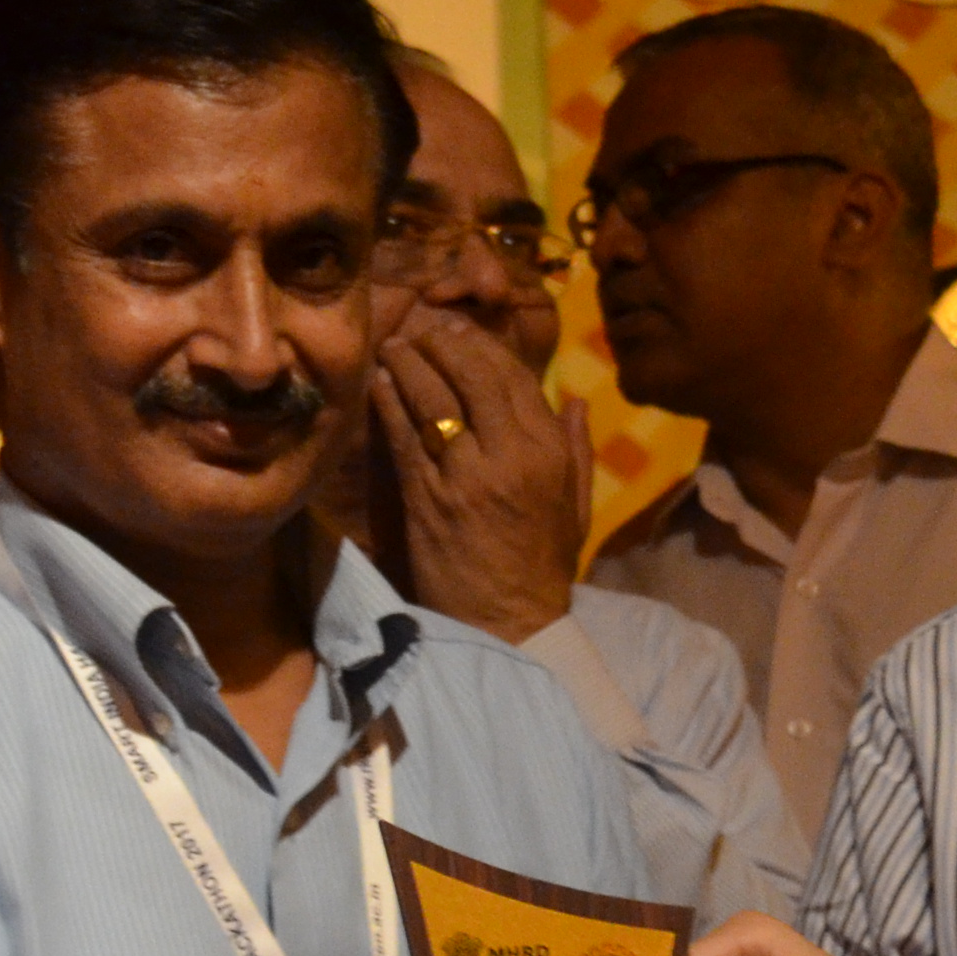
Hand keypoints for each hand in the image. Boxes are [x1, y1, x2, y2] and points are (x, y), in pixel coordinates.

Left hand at [371, 315, 591, 641]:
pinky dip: (388, 403)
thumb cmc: (543, 566)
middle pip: (472, 377)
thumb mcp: (576, 506)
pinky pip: (404, 436)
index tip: (458, 332)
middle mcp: (510, 455)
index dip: (482, 347)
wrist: (508, 622)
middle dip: (442, 346)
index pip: (515, 378)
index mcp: (549, 453)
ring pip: (433, 399)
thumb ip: (578, 449)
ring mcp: (465, 475)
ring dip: (409, 365)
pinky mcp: (426, 497)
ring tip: (394, 347)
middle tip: (421, 333)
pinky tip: (378, 384)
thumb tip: (575, 399)